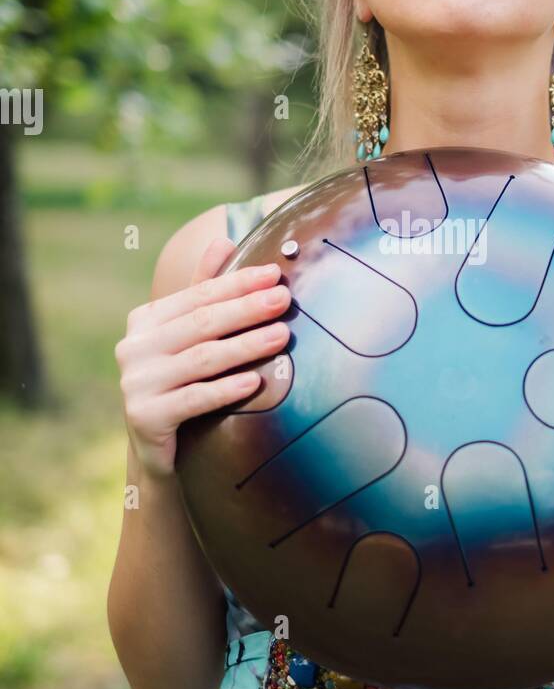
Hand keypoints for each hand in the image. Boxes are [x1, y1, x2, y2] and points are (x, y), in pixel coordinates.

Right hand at [115, 237, 291, 479]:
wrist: (158, 449)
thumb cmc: (181, 382)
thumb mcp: (188, 336)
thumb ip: (202, 290)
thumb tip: (224, 239)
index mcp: (144, 320)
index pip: (197, 295)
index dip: (236, 283)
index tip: (274, 273)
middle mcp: (134, 348)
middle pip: (201, 323)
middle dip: (246, 309)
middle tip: (284, 299)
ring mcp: (136, 383)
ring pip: (202, 359)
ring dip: (245, 346)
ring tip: (282, 335)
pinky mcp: (144, 417)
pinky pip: (193, 399)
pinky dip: (225, 389)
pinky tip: (254, 382)